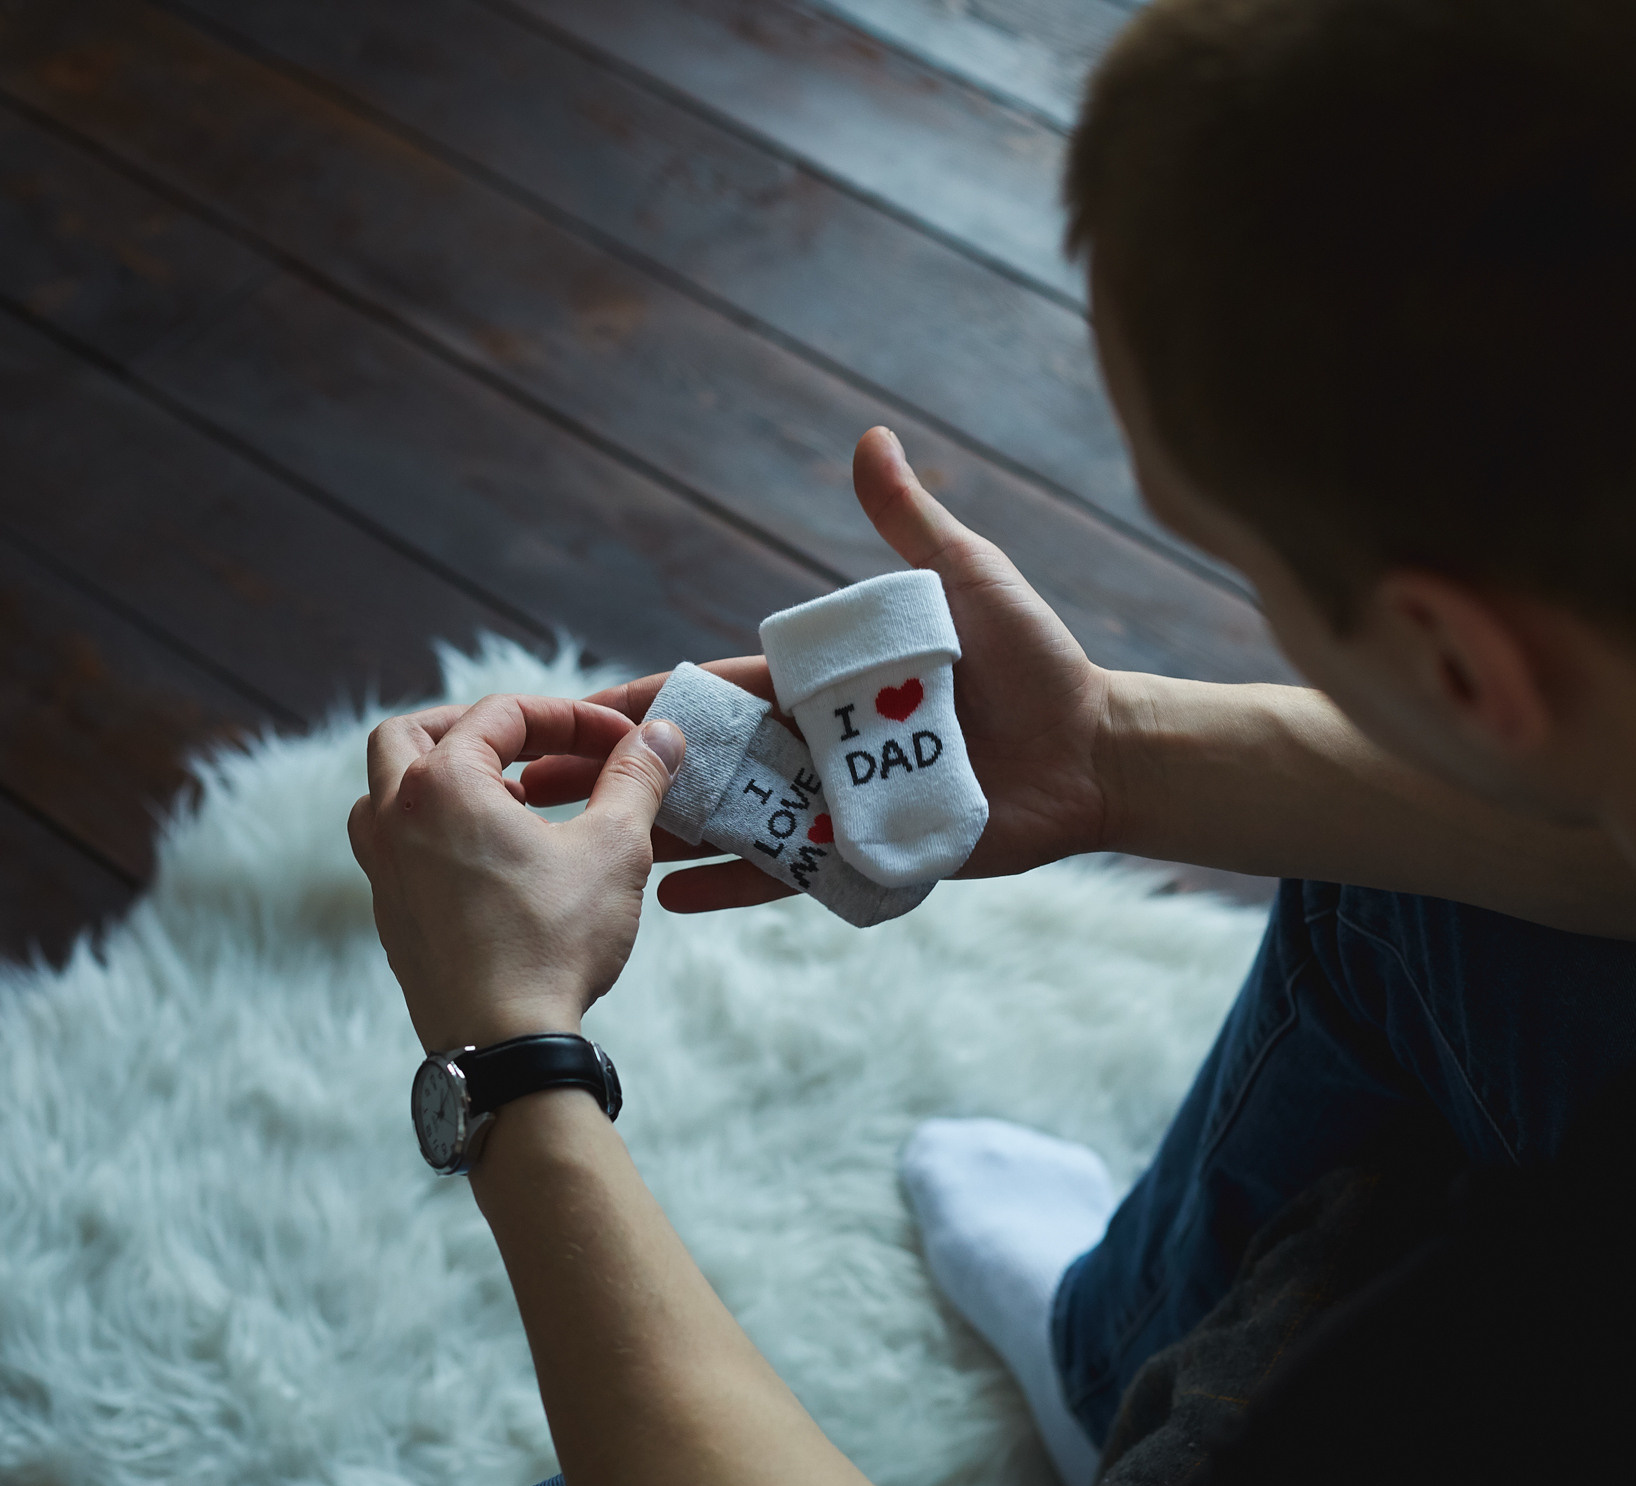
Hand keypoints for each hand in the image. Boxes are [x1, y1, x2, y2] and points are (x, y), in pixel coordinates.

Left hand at [348, 693, 683, 1049]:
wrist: (504, 1044)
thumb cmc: (554, 941)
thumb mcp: (614, 848)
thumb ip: (635, 780)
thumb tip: (659, 734)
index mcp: (441, 784)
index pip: (501, 715)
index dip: (567, 717)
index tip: (617, 742)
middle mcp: (393, 818)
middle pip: (409, 735)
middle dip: (472, 728)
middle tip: (529, 744)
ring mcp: (382, 871)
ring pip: (385, 793)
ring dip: (440, 778)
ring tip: (506, 797)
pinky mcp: (390, 917)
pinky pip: (396, 848)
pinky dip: (435, 831)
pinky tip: (492, 860)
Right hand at [520, 427, 1115, 912]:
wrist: (1095, 747)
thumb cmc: (1035, 661)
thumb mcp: (965, 581)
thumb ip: (910, 522)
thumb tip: (871, 437)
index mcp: (825, 684)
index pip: (719, 692)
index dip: (652, 703)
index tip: (580, 711)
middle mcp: (819, 746)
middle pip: (709, 763)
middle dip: (630, 775)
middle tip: (541, 790)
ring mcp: (839, 804)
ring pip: (735, 821)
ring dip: (661, 833)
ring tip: (587, 850)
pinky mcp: (870, 851)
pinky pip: (792, 874)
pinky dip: (735, 885)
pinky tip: (671, 898)